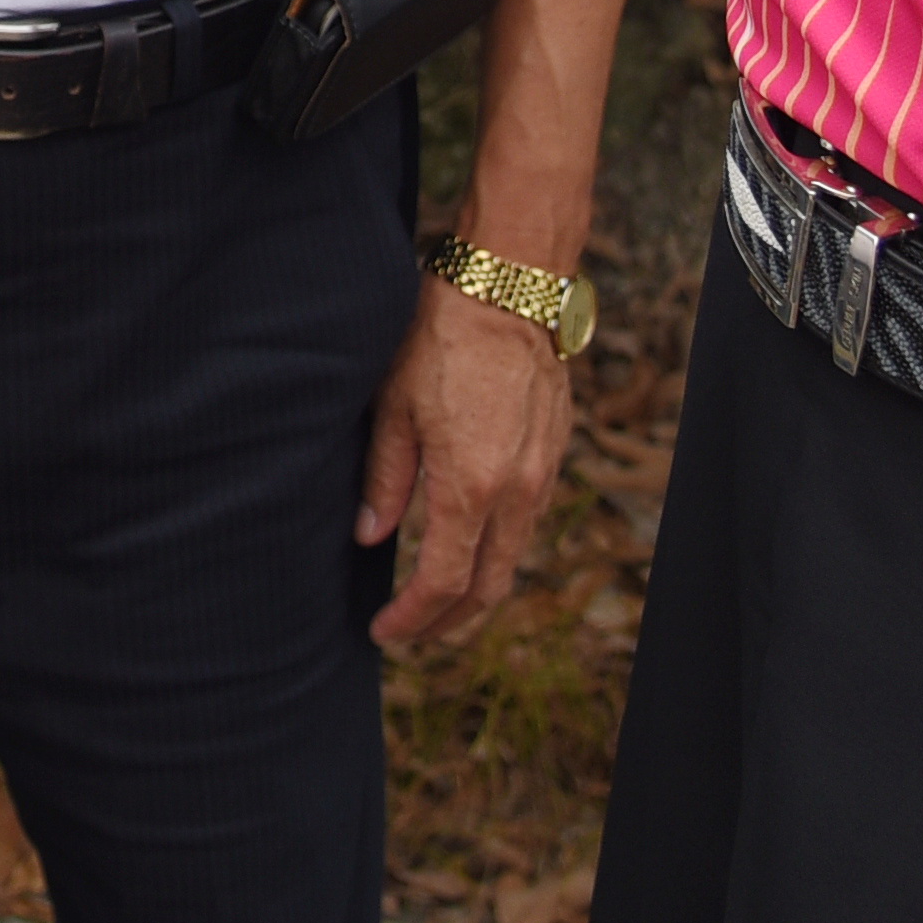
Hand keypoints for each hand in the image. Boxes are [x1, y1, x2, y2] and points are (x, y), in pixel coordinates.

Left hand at [358, 274, 573, 649]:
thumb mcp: (393, 407)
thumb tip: (370, 535)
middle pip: (488, 587)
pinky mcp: (552, 454)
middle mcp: (516, 491)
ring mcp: (542, 474)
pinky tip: (466, 542)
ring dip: (475, 589)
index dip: (414, 618)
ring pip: (512, 558)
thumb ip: (385, 478)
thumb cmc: (441, 339)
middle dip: (448, 623)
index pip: (444, 582)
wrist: (509, 290)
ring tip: (435, 601)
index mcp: (471, 485)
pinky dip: (496, 548)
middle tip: (410, 632)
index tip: (384, 630)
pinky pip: (526, 521)